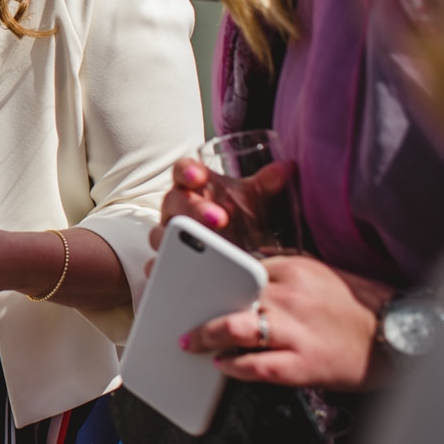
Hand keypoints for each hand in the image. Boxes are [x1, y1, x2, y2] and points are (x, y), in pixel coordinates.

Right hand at [152, 156, 293, 254]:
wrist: (233, 251)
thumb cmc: (237, 217)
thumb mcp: (252, 199)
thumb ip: (266, 184)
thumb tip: (288, 168)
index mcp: (192, 187)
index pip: (182, 171)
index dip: (188, 172)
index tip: (200, 175)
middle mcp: (176, 209)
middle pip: (172, 202)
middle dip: (194, 209)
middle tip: (219, 218)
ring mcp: (168, 235)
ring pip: (159, 234)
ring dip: (178, 240)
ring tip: (204, 248)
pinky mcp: (167, 262)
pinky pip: (155, 265)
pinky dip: (164, 268)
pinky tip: (181, 275)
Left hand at [180, 255, 393, 390]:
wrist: (401, 334)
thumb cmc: (356, 305)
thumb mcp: (317, 274)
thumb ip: (279, 272)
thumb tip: (241, 275)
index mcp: (292, 268)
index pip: (236, 267)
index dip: (205, 275)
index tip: (181, 276)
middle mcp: (290, 295)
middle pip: (228, 293)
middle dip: (194, 302)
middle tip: (172, 310)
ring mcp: (297, 330)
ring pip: (237, 328)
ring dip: (206, 336)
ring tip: (189, 342)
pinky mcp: (306, 363)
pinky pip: (259, 365)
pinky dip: (235, 366)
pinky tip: (222, 366)